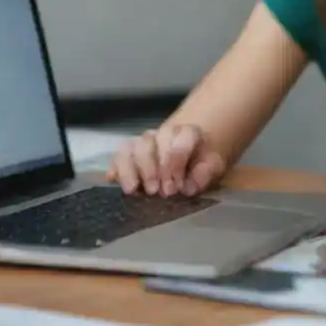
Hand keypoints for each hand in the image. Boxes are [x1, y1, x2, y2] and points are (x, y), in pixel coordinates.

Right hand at [106, 124, 225, 196]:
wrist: (190, 158)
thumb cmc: (201, 164)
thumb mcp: (212, 168)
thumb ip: (205, 173)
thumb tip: (188, 188)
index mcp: (187, 133)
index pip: (179, 142)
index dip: (176, 164)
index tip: (176, 187)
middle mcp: (162, 133)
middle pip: (150, 144)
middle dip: (152, 169)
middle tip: (157, 192)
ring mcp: (143, 142)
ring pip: (131, 148)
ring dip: (131, 170)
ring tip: (134, 190)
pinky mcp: (128, 152)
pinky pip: (117, 156)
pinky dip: (115, 168)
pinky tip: (113, 180)